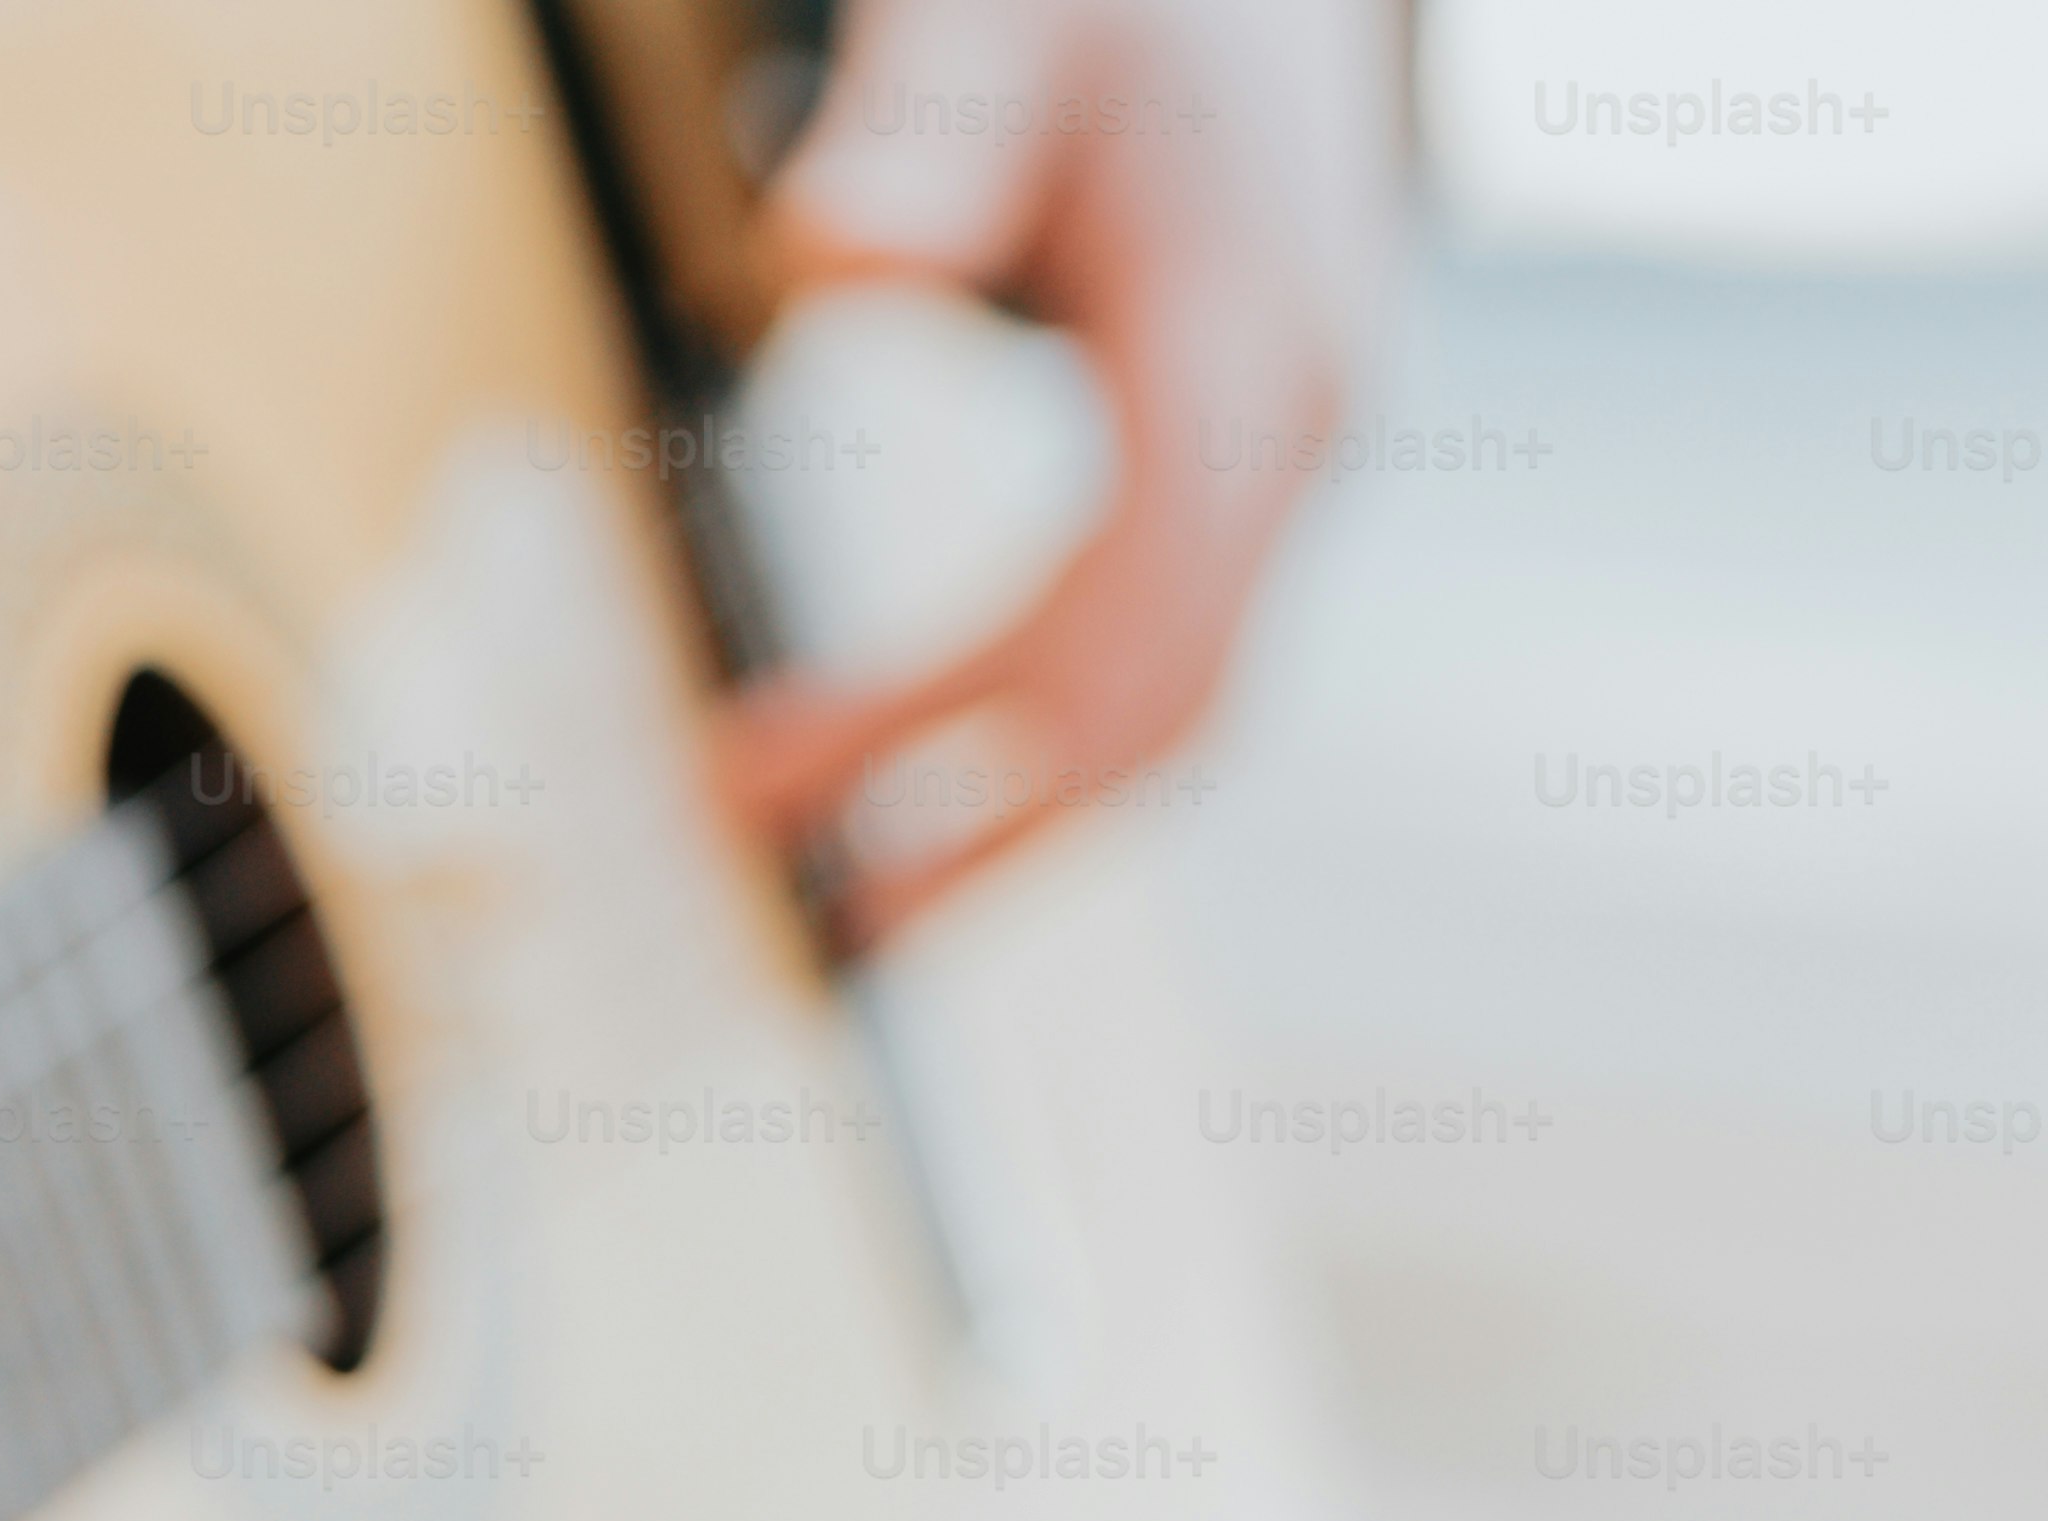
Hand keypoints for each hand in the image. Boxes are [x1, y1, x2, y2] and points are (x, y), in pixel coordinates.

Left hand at [705, 0, 1402, 940]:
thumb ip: (933, 127)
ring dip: (995, 801)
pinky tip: (906, 747)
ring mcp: (1286, 454)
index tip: (763, 798)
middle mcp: (1300, 428)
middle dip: (972, 829)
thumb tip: (837, 262)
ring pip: (1166, 696)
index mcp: (1251, 355)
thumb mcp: (1018, 19)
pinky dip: (1024, 721)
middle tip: (772, 891)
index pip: (1111, 624)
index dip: (933, 735)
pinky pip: (1149, 636)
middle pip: (1160, 712)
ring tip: (810, 855)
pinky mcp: (1244, 457)